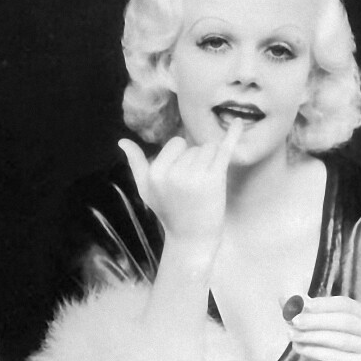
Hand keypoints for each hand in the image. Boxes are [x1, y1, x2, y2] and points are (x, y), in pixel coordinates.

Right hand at [118, 120, 242, 252]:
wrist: (192, 238)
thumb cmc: (168, 212)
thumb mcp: (146, 189)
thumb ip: (135, 164)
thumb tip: (121, 142)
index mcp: (156, 173)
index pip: (177, 143)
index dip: (182, 157)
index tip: (181, 178)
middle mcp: (174, 173)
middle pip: (194, 146)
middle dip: (197, 161)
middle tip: (194, 187)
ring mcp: (195, 175)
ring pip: (210, 148)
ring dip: (212, 162)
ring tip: (206, 184)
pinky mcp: (215, 179)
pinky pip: (224, 150)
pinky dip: (233, 135)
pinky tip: (238, 122)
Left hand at [288, 296, 360, 360]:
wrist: (327, 356)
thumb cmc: (320, 330)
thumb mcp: (312, 313)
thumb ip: (302, 303)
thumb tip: (294, 302)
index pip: (344, 304)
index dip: (323, 304)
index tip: (302, 305)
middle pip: (344, 322)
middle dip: (317, 321)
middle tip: (294, 321)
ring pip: (341, 340)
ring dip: (314, 337)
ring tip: (292, 334)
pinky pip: (338, 358)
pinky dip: (316, 352)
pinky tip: (300, 347)